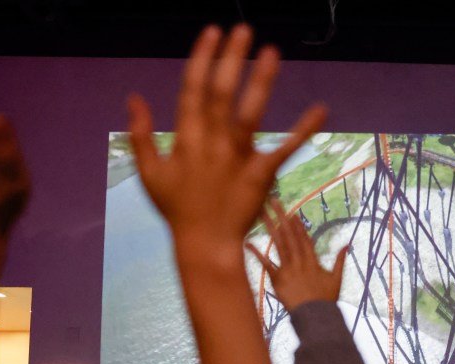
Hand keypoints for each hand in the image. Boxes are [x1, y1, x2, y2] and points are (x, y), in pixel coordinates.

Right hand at [127, 25, 326, 270]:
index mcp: (185, 139)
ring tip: (272, 52)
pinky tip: (321, 108)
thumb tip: (133, 98)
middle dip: (231, 59)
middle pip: (220, 93)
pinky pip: (284, 149)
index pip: (192, 90)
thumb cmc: (177, 209)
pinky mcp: (260, 174)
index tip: (212, 31)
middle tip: (243, 29)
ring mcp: (237, 158)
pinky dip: (303, 130)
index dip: (202, 59)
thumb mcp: (150, 172)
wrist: (204, 244)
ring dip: (261, 82)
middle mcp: (211, 143)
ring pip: (249, 114)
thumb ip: (139, 134)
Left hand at [247, 198, 347, 310]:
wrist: (315, 317)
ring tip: (262, 212)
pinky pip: (266, 264)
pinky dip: (257, 253)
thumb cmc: (326, 300)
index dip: (297, 225)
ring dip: (270, 227)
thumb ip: (339, 260)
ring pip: (278, 244)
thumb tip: (347, 245)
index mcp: (312, 261)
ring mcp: (287, 269)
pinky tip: (248, 242)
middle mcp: (299, 261)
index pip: (304, 238)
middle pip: (289, 234)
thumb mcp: (336, 279)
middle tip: (273, 200)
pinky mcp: (277, 280)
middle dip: (282, 216)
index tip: (291, 212)